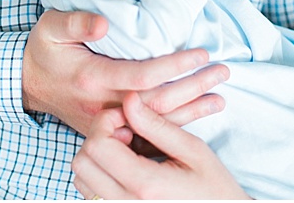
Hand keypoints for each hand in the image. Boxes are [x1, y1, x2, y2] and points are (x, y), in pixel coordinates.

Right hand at [22, 10, 228, 135]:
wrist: (26, 84)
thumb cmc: (43, 50)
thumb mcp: (51, 27)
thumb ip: (77, 24)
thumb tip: (105, 24)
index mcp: (91, 78)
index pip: (142, 76)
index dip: (174, 66)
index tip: (201, 53)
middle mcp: (102, 106)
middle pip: (156, 102)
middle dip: (193, 87)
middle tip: (223, 71)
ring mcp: (106, 122)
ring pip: (154, 123)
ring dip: (191, 111)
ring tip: (221, 98)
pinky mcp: (109, 130)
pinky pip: (145, 132)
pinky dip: (174, 126)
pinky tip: (197, 116)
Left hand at [73, 92, 249, 199]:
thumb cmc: (212, 186)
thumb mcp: (193, 150)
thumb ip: (157, 126)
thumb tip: (129, 100)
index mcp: (145, 185)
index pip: (98, 146)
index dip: (106, 121)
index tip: (127, 113)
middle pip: (82, 162)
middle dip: (98, 136)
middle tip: (127, 130)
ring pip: (80, 178)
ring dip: (97, 156)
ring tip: (127, 149)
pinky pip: (89, 193)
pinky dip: (99, 173)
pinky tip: (125, 166)